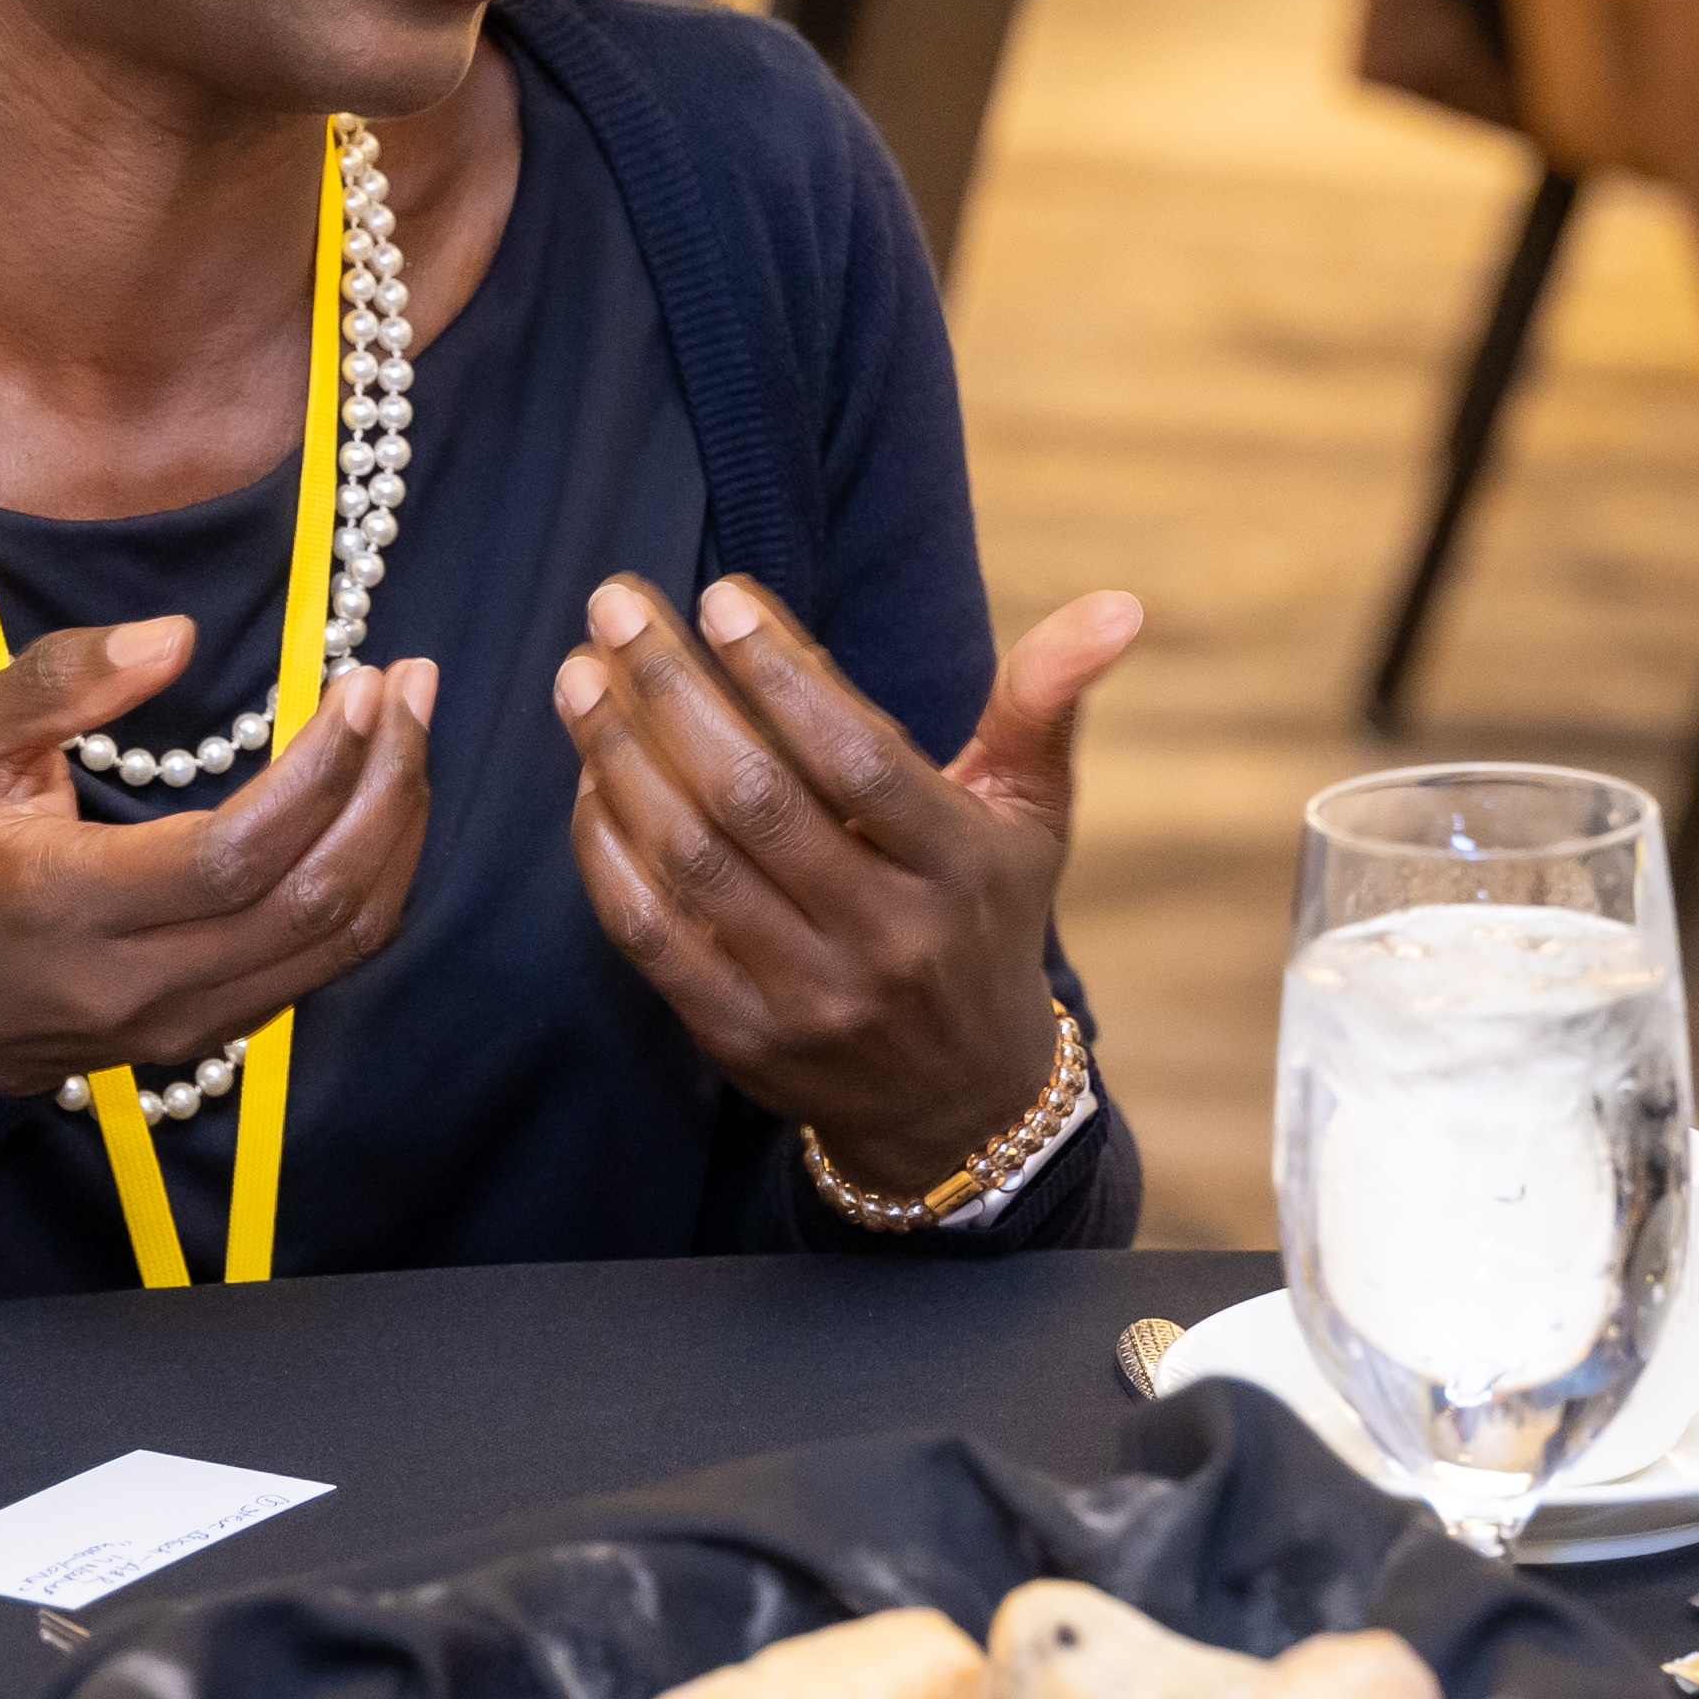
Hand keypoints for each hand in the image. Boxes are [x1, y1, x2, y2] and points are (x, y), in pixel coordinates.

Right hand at [0, 619, 440, 1095]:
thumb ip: (54, 683)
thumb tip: (173, 637)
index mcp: (65, 906)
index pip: (232, 856)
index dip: (318, 773)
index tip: (362, 684)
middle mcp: (137, 982)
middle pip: (309, 899)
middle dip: (385, 784)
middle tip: (411, 686)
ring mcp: (186, 1021)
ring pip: (340, 938)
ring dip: (398, 828)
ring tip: (414, 728)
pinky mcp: (219, 1034)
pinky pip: (331, 962)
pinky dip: (377, 876)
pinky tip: (385, 799)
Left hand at [558, 574, 1146, 1188]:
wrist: (959, 1104)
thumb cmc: (984, 919)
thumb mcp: (1032, 814)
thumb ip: (1047, 700)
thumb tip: (1118, 602)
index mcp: (962, 870)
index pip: (859, 760)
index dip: (783, 673)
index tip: (720, 594)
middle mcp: (889, 939)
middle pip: (757, 800)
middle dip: (673, 692)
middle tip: (614, 607)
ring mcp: (810, 998)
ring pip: (693, 862)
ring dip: (620, 758)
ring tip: (580, 676)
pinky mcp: (741, 1039)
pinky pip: (652, 936)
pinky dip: (607, 852)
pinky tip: (587, 778)